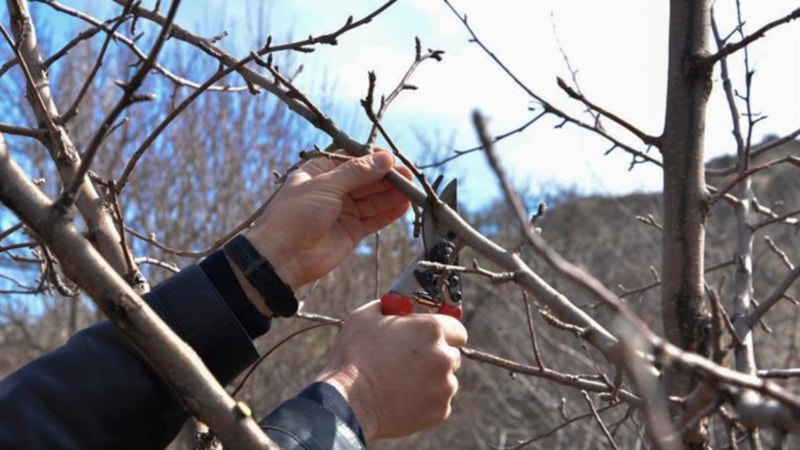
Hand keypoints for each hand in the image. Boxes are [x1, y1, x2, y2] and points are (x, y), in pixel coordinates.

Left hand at [244, 150, 411, 290]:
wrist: (282, 257)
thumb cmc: (293, 216)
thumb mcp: (325, 186)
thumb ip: (357, 173)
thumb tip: (383, 158)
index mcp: (321, 172)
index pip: (353, 159)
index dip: (373, 158)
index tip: (392, 159)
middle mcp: (334, 189)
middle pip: (367, 179)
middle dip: (387, 176)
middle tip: (408, 176)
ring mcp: (344, 210)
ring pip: (374, 198)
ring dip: (392, 194)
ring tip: (411, 191)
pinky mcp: (352, 230)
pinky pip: (375, 218)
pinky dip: (390, 212)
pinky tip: (404, 206)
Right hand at [316, 300, 467, 440]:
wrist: (348, 402)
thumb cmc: (354, 356)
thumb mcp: (364, 317)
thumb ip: (387, 307)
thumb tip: (393, 305)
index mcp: (431, 329)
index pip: (457, 329)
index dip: (444, 334)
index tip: (433, 339)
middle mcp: (444, 356)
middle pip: (452, 355)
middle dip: (435, 357)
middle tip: (411, 362)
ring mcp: (444, 386)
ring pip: (446, 380)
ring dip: (431, 380)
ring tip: (401, 383)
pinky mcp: (439, 411)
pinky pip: (439, 403)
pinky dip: (425, 402)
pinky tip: (402, 398)